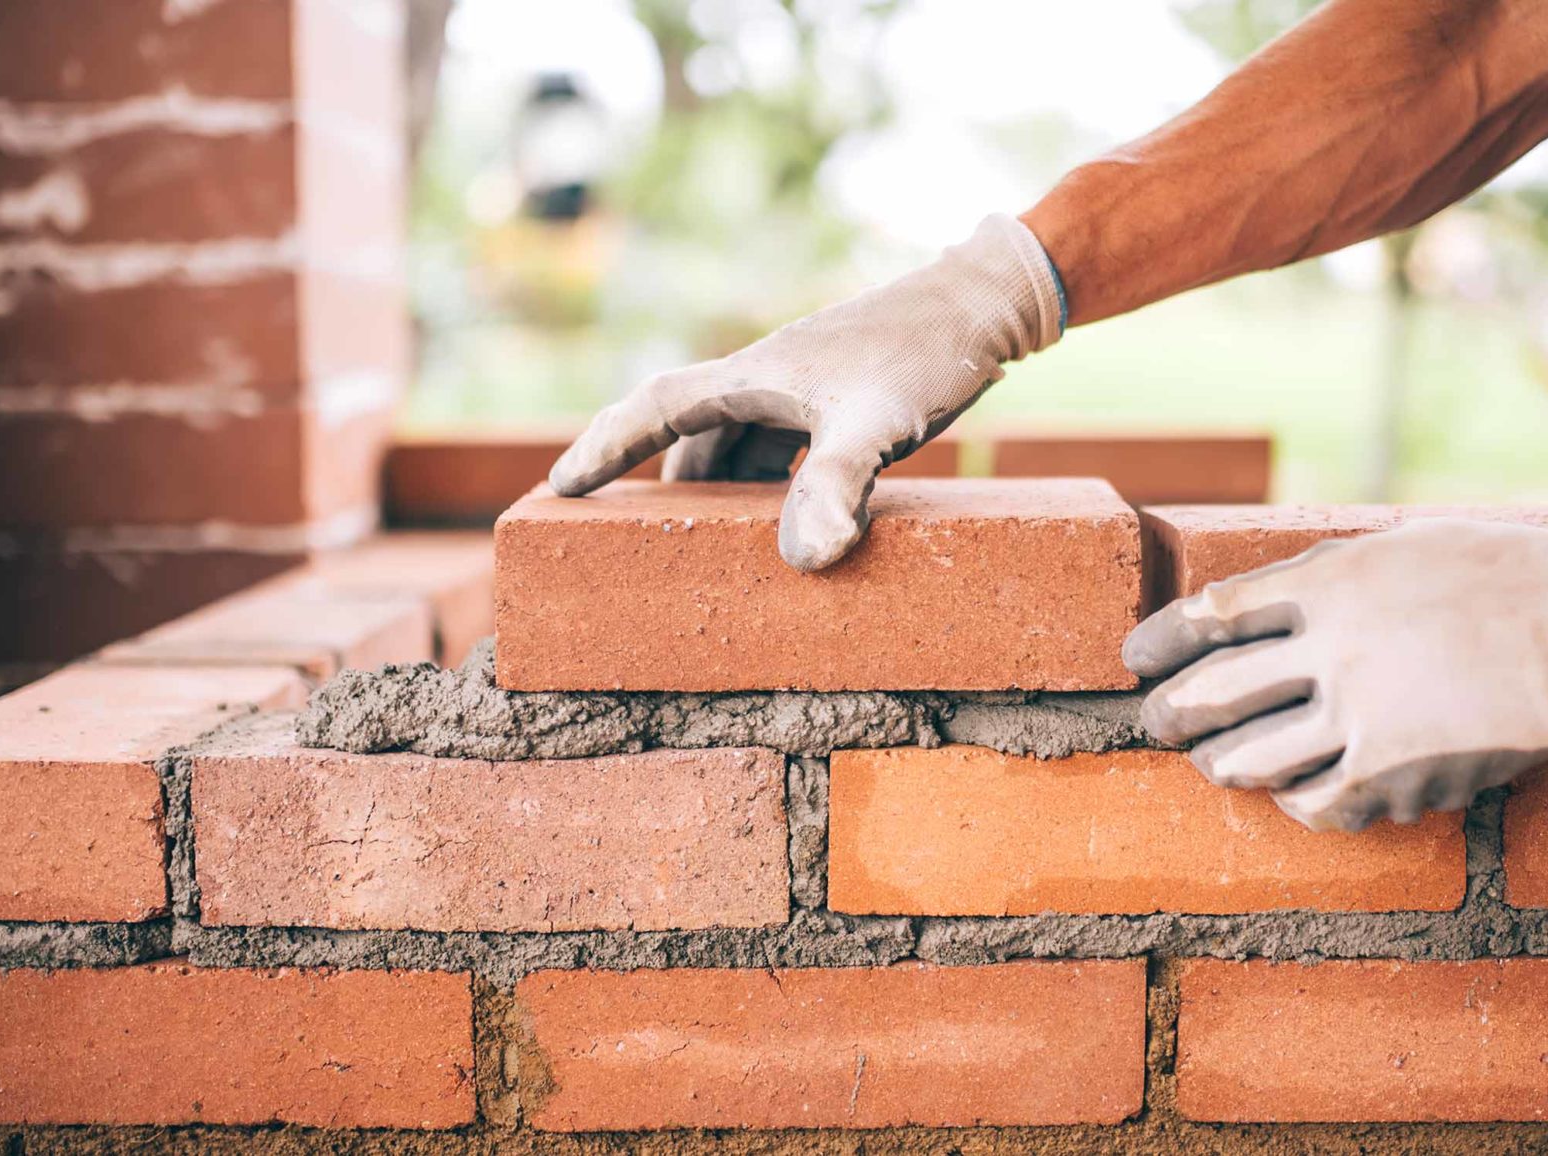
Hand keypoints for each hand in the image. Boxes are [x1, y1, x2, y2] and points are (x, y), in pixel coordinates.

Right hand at [548, 215, 1062, 570]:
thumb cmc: (929, 353)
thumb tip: (805, 558)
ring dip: (715, 487)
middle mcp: (768, 377)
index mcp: (755, 376)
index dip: (604, 447)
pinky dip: (767, 483)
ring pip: (735, 442)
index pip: (655, 407)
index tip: (558, 486)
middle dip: (654, 481)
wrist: (989, 302)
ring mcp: (804, 386)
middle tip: (624, 536)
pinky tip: (789, 518)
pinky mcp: (840, 396)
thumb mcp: (878, 422)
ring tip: (703, 543)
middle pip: (689, 432)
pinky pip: (779, 445)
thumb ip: (836, 485)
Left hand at [1125, 519, 1547, 830]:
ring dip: (1218, 764)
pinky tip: (1290, 793)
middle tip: (1154, 721)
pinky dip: (1291, 800)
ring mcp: (1365, 719)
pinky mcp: (1398, 775)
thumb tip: (1246, 606)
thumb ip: (1319, 576)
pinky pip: (1314, 803)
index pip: (1210, 616)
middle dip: (1168, 714)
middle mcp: (1335, 652)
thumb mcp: (1396, 547)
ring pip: (1248, 760)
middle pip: (1212, 694)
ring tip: (1213, 762)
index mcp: (1330, 584)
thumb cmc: (1496, 577)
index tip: (1134, 660)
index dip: (1160, 642)